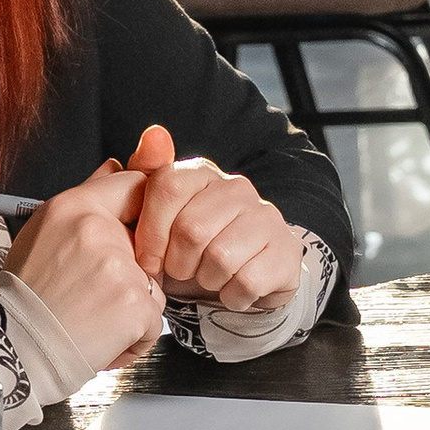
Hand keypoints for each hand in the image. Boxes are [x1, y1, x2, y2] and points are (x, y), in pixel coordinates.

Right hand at [5, 158, 167, 372]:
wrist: (16, 351)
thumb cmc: (27, 297)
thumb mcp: (43, 233)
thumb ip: (86, 199)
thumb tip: (116, 164)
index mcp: (73, 206)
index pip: (133, 185)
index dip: (140, 213)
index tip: (134, 235)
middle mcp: (98, 230)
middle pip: (148, 242)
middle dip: (132, 272)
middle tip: (94, 292)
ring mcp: (121, 268)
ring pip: (153, 286)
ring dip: (132, 309)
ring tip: (93, 320)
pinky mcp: (135, 306)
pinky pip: (154, 320)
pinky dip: (134, 338)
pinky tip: (103, 340)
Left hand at [121, 124, 308, 310]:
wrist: (244, 278)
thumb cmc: (192, 249)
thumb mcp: (158, 221)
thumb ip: (143, 178)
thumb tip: (154, 134)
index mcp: (201, 173)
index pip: (168, 186)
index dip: (151, 232)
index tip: (149, 260)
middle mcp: (237, 188)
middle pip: (192, 229)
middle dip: (179, 263)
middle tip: (184, 271)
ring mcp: (266, 217)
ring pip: (220, 258)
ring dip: (207, 280)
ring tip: (210, 277)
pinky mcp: (287, 250)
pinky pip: (247, 281)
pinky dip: (233, 295)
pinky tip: (233, 289)